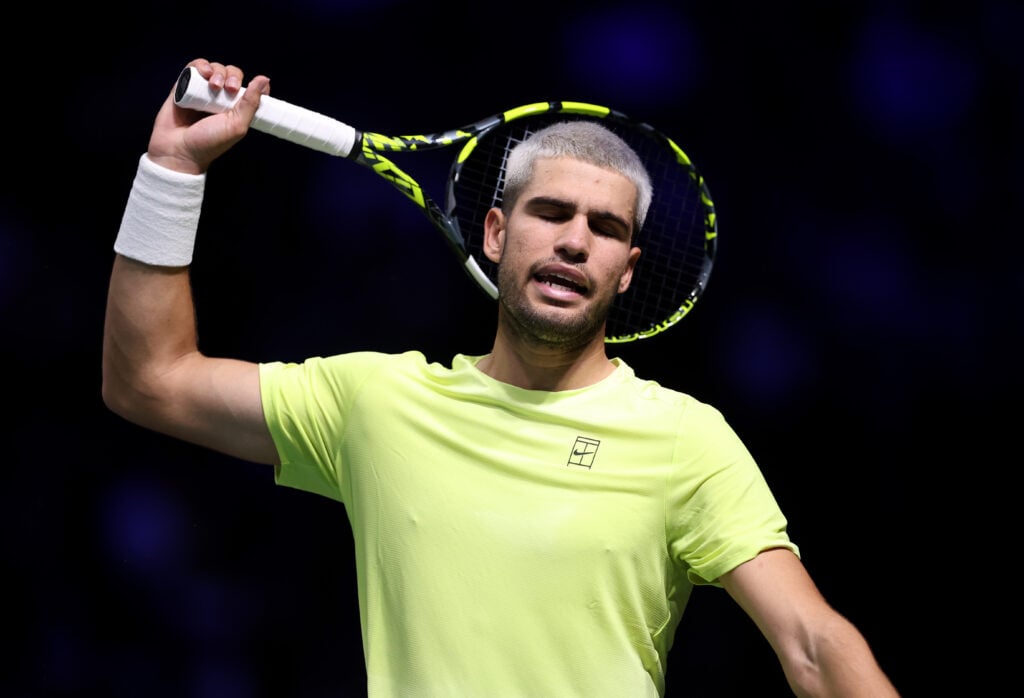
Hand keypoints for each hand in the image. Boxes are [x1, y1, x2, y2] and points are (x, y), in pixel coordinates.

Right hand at [145, 58, 268, 174]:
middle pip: (231, 74)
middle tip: (230, 88)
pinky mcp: (185, 86)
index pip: (249, 88)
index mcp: (235, 109)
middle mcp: (220, 98)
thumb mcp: (237, 126)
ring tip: (214, 84)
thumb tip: (264, 79)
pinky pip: (195, 67)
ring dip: (217, 71)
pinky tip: (204, 73)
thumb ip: (251, 103)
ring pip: (214, 68)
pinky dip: (201, 65)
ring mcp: (202, 91)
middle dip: (232, 76)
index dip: (253, 83)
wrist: (178, 150)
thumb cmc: (209, 143)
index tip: (254, 87)